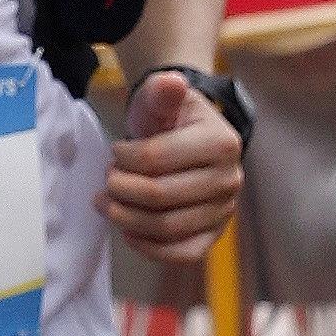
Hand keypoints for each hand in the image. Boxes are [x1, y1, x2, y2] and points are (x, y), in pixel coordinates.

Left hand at [100, 66, 243, 265]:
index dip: (123, 158)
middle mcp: (230, 179)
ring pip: (168, 228)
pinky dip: (151, 248)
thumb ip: (161, 90)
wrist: (186, 134)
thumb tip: (171, 82)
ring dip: (126, 218)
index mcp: (221, 143)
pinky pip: (185, 253)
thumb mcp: (160, 96)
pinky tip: (128, 230)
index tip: (115, 150)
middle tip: (106, 179)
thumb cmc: (169, 116)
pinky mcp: (215, 233)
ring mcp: (225, 209)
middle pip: (160, 197)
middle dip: (120, 189)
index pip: (155, 160)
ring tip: (106, 203)